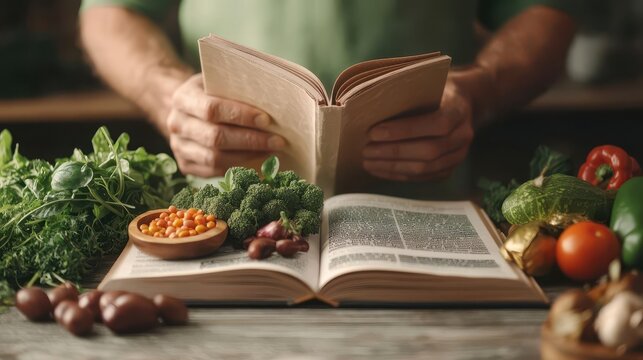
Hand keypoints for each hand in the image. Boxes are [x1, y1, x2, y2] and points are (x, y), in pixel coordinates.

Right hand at [167, 74, 285, 176]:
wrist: (187, 109)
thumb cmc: (212, 92)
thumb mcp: (220, 82)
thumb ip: (238, 90)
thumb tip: (273, 102)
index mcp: (183, 98)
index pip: (212, 109)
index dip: (241, 116)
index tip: (267, 120)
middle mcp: (176, 124)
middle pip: (215, 138)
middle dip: (250, 140)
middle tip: (277, 141)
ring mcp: (179, 147)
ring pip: (215, 158)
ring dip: (248, 157)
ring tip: (271, 152)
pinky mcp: (185, 165)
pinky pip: (215, 171)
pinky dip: (239, 168)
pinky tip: (258, 161)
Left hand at [362, 79, 473, 180]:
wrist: (459, 104)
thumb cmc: (434, 92)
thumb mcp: (426, 85)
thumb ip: (407, 94)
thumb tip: (370, 105)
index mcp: (458, 110)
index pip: (436, 124)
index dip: (404, 130)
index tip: (374, 132)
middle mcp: (463, 136)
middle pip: (429, 151)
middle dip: (393, 152)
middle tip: (366, 150)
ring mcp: (458, 156)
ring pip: (425, 168)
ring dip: (392, 167)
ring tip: (367, 162)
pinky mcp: (448, 170)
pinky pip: (422, 177)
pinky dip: (398, 175)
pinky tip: (379, 169)